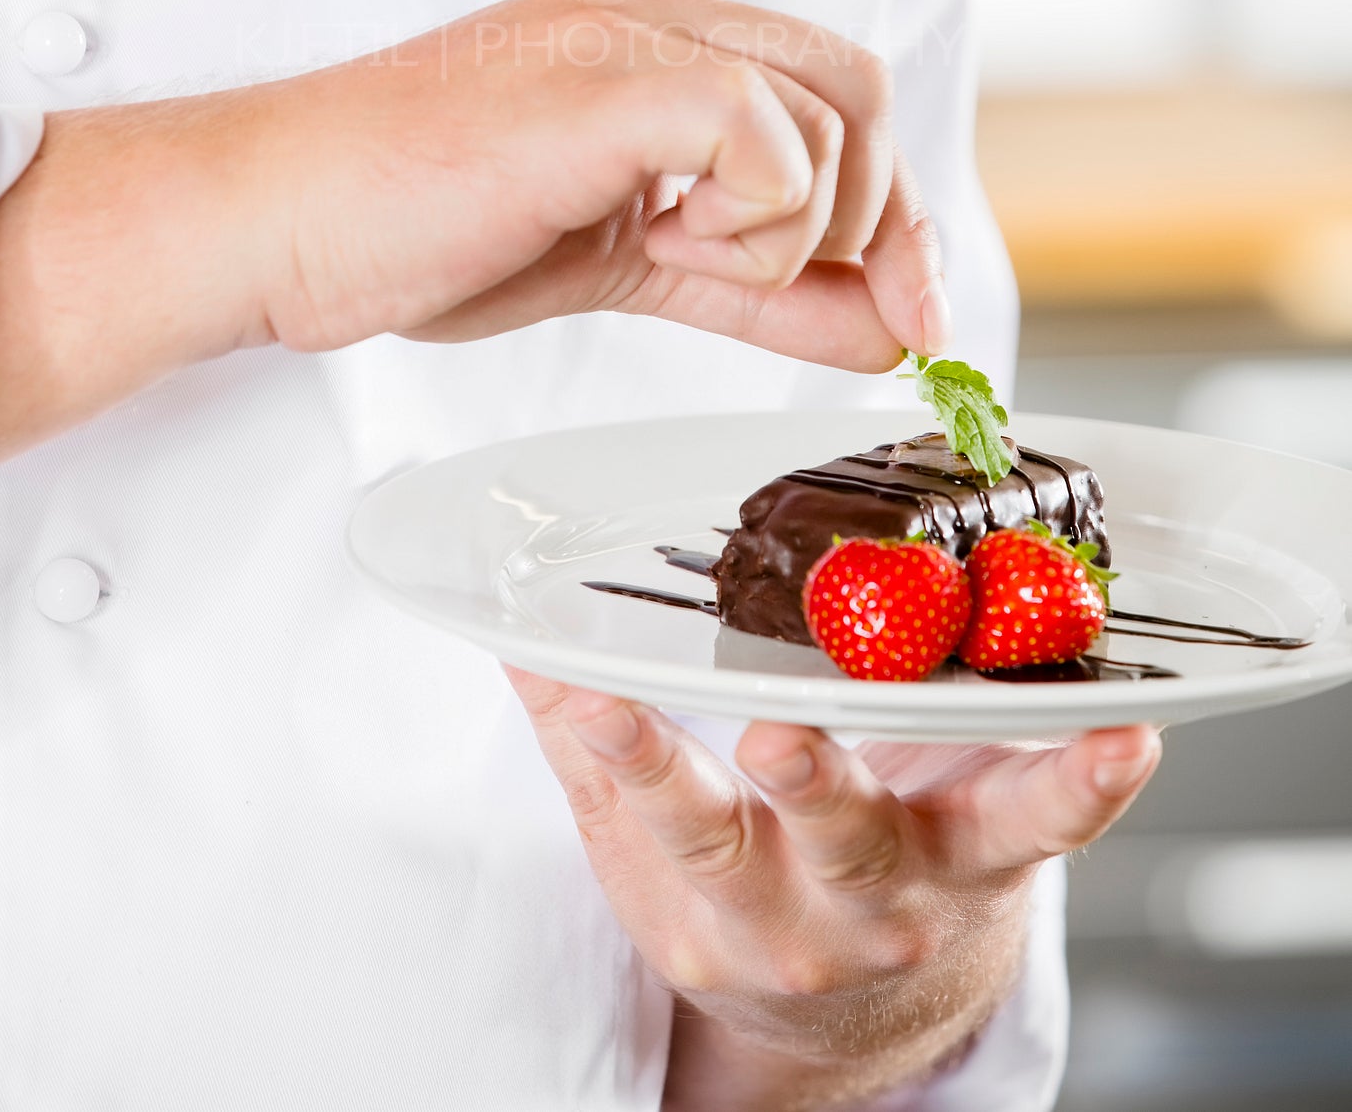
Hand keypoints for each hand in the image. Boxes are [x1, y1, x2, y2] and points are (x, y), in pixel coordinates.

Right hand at [250, 0, 945, 361]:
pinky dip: (748, 221)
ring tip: (672, 260)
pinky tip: (657, 244)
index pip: (834, 96)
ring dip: (788, 232)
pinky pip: (766, 138)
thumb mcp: (625, 262)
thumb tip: (882, 331)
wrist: (281, 217)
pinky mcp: (609, 80)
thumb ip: (754, 286)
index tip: (909, 317)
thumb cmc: (415, 225)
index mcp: (656, 32)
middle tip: (862, 319)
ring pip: (830, 115)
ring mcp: (633, 31)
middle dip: (886, 224)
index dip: (895, 212)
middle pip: (859, 89)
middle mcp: (657, 9)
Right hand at [508, 666, 1160, 1110]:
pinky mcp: (994, 859)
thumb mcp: (643, 844)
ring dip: (975, 784)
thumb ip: (587, 740)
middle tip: (782, 730)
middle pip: (804, 837)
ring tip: (1009, 731)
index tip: (591, 691)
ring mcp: (917, 885)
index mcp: (715, 897)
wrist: (847, 1012)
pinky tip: (1129, 736)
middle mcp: (819, 905)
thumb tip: (518, 636)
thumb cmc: (736, 887)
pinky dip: (1090, 782)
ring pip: (946, 830)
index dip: (624, 753)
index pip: (663, 818)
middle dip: (797, 783)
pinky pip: (1048, 825)